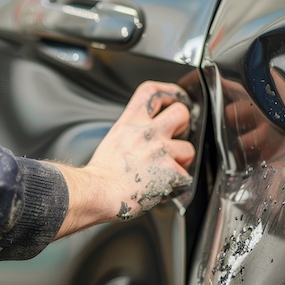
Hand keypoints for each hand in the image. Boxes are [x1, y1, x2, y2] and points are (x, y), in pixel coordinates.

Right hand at [53, 81, 195, 238]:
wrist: (96, 193)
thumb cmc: (100, 175)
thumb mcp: (113, 140)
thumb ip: (132, 134)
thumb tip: (142, 139)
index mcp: (130, 122)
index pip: (152, 92)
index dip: (169, 92)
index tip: (176, 98)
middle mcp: (147, 132)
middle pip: (181, 112)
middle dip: (184, 124)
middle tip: (177, 136)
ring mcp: (160, 151)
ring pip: (188, 149)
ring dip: (182, 161)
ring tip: (167, 171)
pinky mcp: (170, 172)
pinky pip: (185, 177)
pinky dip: (178, 185)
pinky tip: (165, 188)